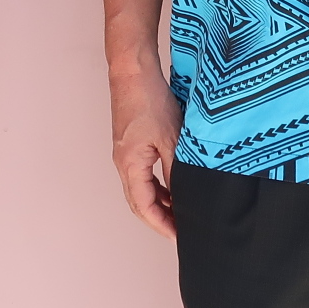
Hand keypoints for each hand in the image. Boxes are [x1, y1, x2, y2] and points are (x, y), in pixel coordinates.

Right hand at [109, 71, 182, 239]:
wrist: (132, 72)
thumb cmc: (149, 100)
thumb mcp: (171, 139)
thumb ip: (177, 170)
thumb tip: (185, 195)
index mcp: (130, 166)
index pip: (145, 208)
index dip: (162, 225)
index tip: (180, 236)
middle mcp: (123, 163)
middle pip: (139, 203)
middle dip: (160, 219)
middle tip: (182, 229)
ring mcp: (125, 154)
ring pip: (140, 188)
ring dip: (159, 202)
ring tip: (181, 210)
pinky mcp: (130, 144)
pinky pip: (142, 174)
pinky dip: (157, 185)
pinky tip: (173, 184)